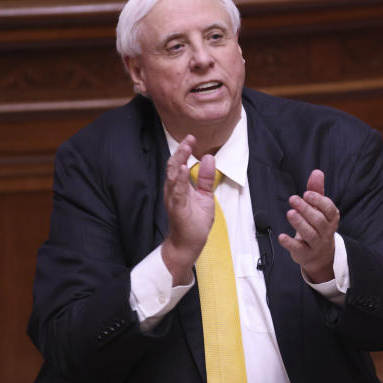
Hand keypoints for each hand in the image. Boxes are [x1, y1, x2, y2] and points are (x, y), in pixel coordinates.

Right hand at [161, 135, 215, 284]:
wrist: (188, 244)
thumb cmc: (193, 221)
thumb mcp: (205, 196)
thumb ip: (206, 178)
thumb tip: (209, 158)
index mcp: (179, 186)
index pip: (180, 163)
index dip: (184, 150)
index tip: (191, 138)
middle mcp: (173, 190)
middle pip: (174, 167)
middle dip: (180, 152)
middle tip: (188, 139)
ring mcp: (174, 200)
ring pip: (173, 177)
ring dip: (179, 162)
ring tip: (185, 149)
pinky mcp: (177, 209)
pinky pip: (178, 193)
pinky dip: (181, 180)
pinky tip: (185, 170)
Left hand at [278, 169, 339, 282]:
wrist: (321, 255)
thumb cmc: (318, 226)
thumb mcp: (319, 208)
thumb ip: (317, 191)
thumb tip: (317, 172)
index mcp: (331, 218)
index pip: (329, 209)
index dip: (319, 201)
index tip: (307, 193)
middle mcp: (325, 231)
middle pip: (318, 220)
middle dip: (306, 209)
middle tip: (293, 199)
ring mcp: (316, 244)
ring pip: (309, 234)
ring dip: (299, 223)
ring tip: (290, 213)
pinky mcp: (305, 253)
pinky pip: (298, 248)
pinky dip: (289, 243)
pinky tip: (281, 237)